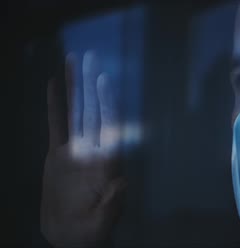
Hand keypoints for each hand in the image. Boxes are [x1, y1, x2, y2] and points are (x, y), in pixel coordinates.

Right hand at [41, 51, 126, 247]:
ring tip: (73, 61)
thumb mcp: (102, 224)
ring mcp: (75, 152)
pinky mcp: (57, 156)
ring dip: (75, 88)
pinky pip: (55, 125)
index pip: (110, 128)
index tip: (104, 81)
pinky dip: (54, 105)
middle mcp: (93, 152)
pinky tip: (53, 85)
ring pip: (75, 113)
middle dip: (92, 86)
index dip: (108, 104)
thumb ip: (113, 204)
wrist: (69, 238)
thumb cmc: (89, 234)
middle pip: (93, 112)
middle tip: (91, 57)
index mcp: (107, 165)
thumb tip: (124, 182)